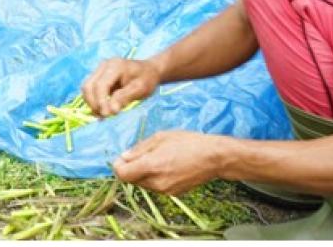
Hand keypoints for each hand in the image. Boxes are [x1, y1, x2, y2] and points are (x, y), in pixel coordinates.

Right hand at [81, 57, 159, 116]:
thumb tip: (111, 111)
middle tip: (104, 117)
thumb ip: (124, 98)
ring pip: (86, 88)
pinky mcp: (99, 76)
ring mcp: (100, 70)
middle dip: (93, 103)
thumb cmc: (147, 79)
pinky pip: (90, 90)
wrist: (150, 70)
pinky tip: (102, 110)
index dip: (101, 101)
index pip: (100, 85)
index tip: (107, 115)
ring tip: (103, 114)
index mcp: (115, 66)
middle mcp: (104, 65)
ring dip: (92, 103)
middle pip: (88, 85)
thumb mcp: (140, 89)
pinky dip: (94, 101)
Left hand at [111, 130, 226, 194]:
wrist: (214, 158)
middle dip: (131, 169)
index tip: (121, 158)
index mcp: (151, 166)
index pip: (122, 174)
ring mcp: (166, 191)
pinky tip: (167, 166)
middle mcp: (156, 182)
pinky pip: (156, 187)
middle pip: (132, 180)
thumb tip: (124, 157)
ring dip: (143, 173)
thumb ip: (139, 149)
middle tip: (141, 155)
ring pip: (144, 184)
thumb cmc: (188, 142)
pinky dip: (155, 178)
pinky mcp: (174, 194)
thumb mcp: (160, 137)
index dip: (118, 166)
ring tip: (157, 159)